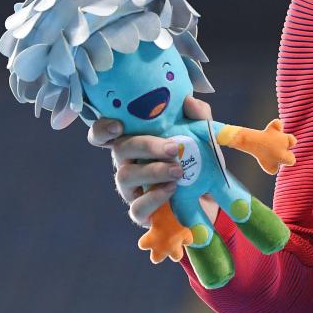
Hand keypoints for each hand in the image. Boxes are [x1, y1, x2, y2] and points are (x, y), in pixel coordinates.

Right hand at [87, 96, 218, 226]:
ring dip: (153, 172)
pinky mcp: (140, 211)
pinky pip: (136, 208)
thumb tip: (189, 101)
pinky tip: (171, 189)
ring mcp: (130, 188)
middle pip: (120, 149)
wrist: (209, 193)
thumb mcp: (201, 133)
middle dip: (146, 146)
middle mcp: (127, 162)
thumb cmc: (196, 156)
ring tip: (178, 171)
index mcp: (135, 140)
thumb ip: (197, 115)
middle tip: (172, 149)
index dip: (103, 128)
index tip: (118, 126)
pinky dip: (153, 198)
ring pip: (125, 176)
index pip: (104, 132)